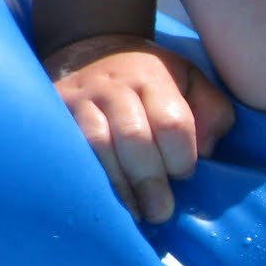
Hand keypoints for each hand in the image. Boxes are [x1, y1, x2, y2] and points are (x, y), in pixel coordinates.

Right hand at [43, 34, 234, 223]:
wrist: (89, 49)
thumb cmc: (149, 79)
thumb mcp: (190, 80)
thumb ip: (212, 111)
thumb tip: (206, 150)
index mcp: (153, 78)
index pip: (172, 121)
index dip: (181, 155)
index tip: (184, 175)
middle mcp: (113, 88)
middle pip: (134, 137)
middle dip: (151, 179)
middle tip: (161, 212)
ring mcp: (78, 101)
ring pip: (97, 147)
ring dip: (118, 186)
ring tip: (134, 215)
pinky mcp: (53, 116)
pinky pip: (68, 153)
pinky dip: (86, 181)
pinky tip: (99, 203)